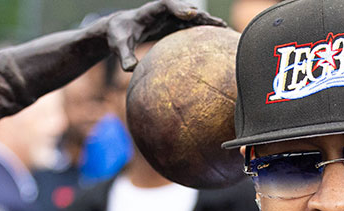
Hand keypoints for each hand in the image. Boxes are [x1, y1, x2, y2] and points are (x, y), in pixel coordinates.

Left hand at [105, 0, 225, 70]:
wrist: (120, 30)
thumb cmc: (118, 36)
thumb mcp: (118, 46)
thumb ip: (124, 56)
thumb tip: (130, 70)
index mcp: (149, 11)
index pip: (166, 4)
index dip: (180, 7)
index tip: (191, 14)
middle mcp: (163, 11)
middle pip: (185, 9)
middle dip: (201, 16)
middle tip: (216, 24)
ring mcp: (171, 17)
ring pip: (192, 17)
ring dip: (207, 23)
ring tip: (225, 30)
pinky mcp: (174, 26)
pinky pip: (191, 27)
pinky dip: (204, 31)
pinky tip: (218, 39)